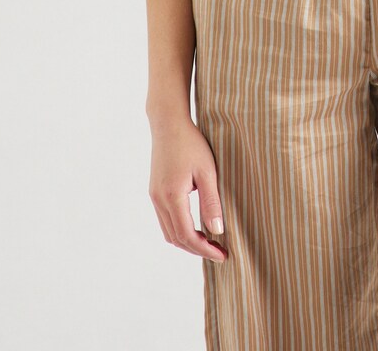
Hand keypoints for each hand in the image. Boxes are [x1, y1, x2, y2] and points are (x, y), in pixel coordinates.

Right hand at [148, 114, 227, 261]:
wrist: (168, 123)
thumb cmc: (191, 143)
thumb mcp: (207, 171)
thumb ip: (211, 201)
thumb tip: (217, 231)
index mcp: (172, 196)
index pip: (187, 235)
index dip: (205, 249)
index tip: (223, 255)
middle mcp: (159, 200)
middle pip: (176, 239)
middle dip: (197, 249)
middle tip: (219, 252)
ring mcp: (154, 197)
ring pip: (169, 232)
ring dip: (188, 241)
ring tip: (209, 242)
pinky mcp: (155, 192)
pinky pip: (165, 220)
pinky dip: (180, 230)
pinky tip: (196, 227)